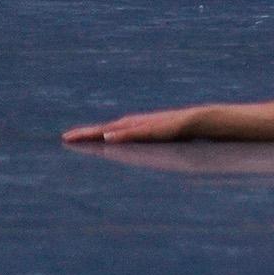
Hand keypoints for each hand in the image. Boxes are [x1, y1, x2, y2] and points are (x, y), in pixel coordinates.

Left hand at [66, 106, 209, 144]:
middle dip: (87, 133)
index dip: (92, 135)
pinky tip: (109, 138)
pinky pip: (137, 132)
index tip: (72, 139)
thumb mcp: (164, 141)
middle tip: (65, 138)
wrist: (208, 119)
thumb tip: (140, 155)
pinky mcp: (158, 128)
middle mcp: (141, 124)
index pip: (111, 131)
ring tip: (78, 137)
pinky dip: (122, 135)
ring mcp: (149, 125)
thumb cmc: (188, 132)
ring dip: (98, 132)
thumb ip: (150, 144)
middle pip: (109, 128)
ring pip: (118, 129)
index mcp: (140, 128)